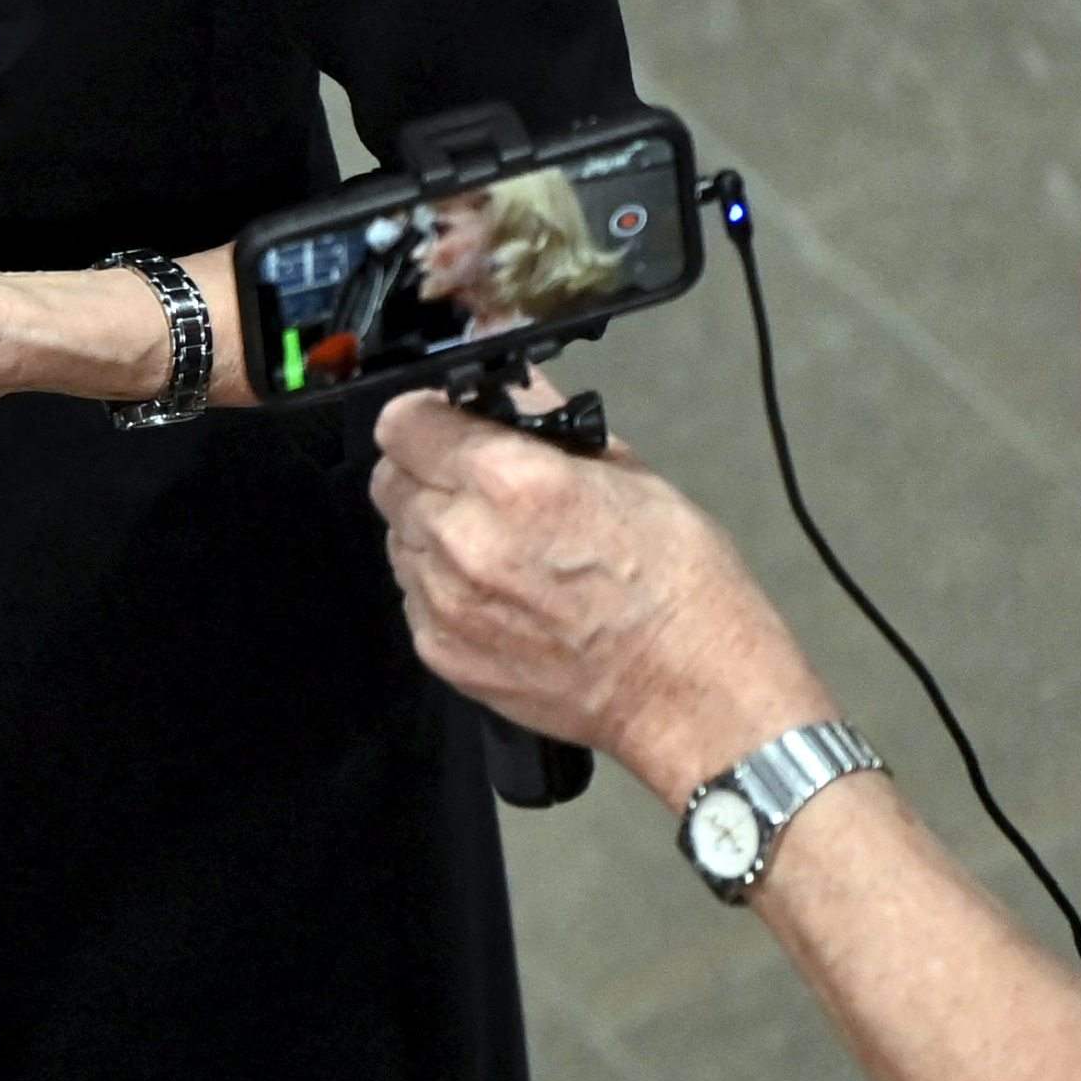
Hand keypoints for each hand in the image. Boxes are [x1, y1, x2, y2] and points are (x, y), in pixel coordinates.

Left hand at [370, 392, 827, 796]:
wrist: (690, 692)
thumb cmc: (678, 581)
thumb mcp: (629, 474)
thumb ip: (548, 424)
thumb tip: (508, 389)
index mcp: (508, 482)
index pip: (403, 422)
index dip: (424, 417)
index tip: (445, 423)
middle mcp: (460, 538)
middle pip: (390, 480)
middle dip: (425, 473)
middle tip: (476, 486)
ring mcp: (443, 601)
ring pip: (398, 540)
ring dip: (431, 532)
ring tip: (497, 546)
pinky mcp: (440, 652)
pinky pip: (414, 597)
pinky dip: (441, 586)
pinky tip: (498, 594)